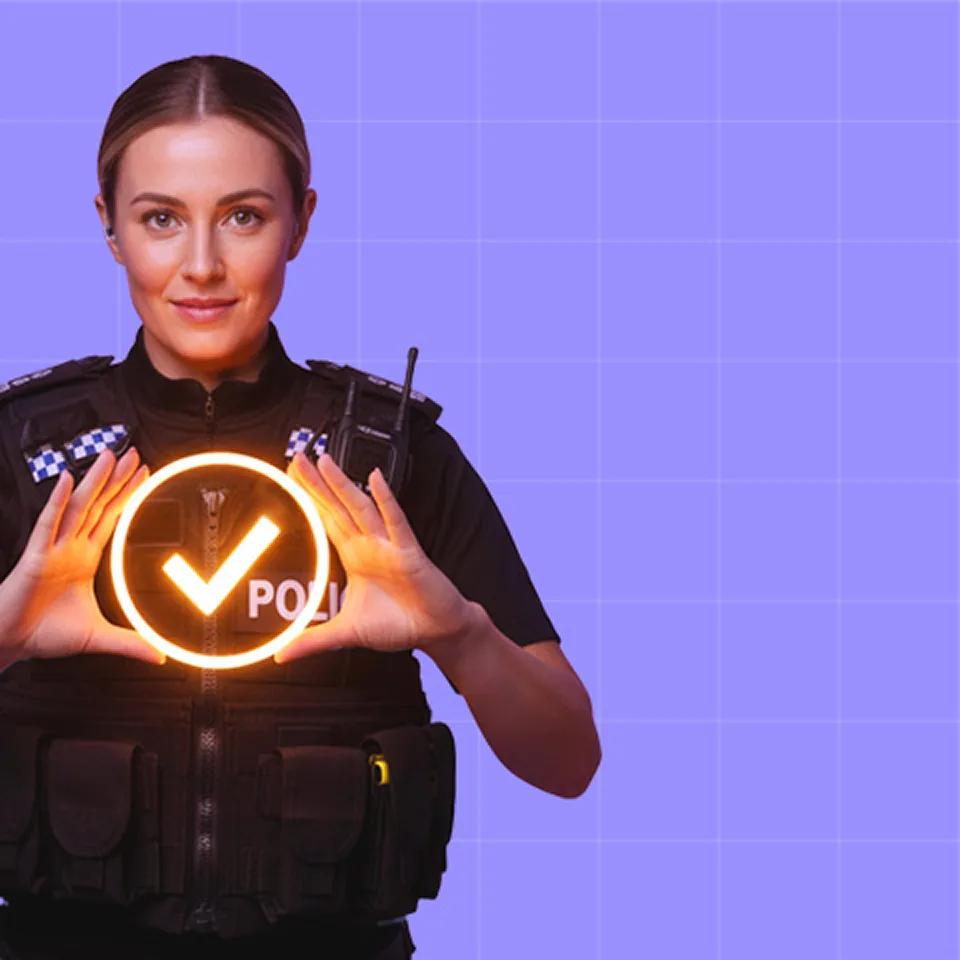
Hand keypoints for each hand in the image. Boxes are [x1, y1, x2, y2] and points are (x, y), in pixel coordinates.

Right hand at [0, 447, 164, 668]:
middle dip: (116, 480)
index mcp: (84, 558)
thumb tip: (160, 655)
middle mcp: (70, 548)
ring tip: (109, 457)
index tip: (144, 475)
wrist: (11, 643)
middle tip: (134, 454)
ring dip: (93, 481)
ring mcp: (52, 549)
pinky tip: (66, 482)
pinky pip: (47, 525)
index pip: (111, 519)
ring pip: (76, 507)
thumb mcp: (98, 637)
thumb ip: (130, 643)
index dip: (127, 497)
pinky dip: (57, 503)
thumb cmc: (45, 633)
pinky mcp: (34, 557)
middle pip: (98, 505)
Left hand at [275, 451, 476, 662]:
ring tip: (325, 461)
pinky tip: (376, 480)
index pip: (326, 520)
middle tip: (298, 457)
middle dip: (318, 483)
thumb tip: (282, 655)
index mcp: (355, 557)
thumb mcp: (347, 633)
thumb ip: (314, 640)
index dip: (310, 499)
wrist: (436, 631)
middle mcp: (370, 545)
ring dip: (343, 485)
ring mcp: (389, 546)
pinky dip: (386, 500)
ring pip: (362, 508)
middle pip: (338, 507)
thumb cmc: (399, 624)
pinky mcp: (409, 553)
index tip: (292, 477)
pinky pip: (396, 523)